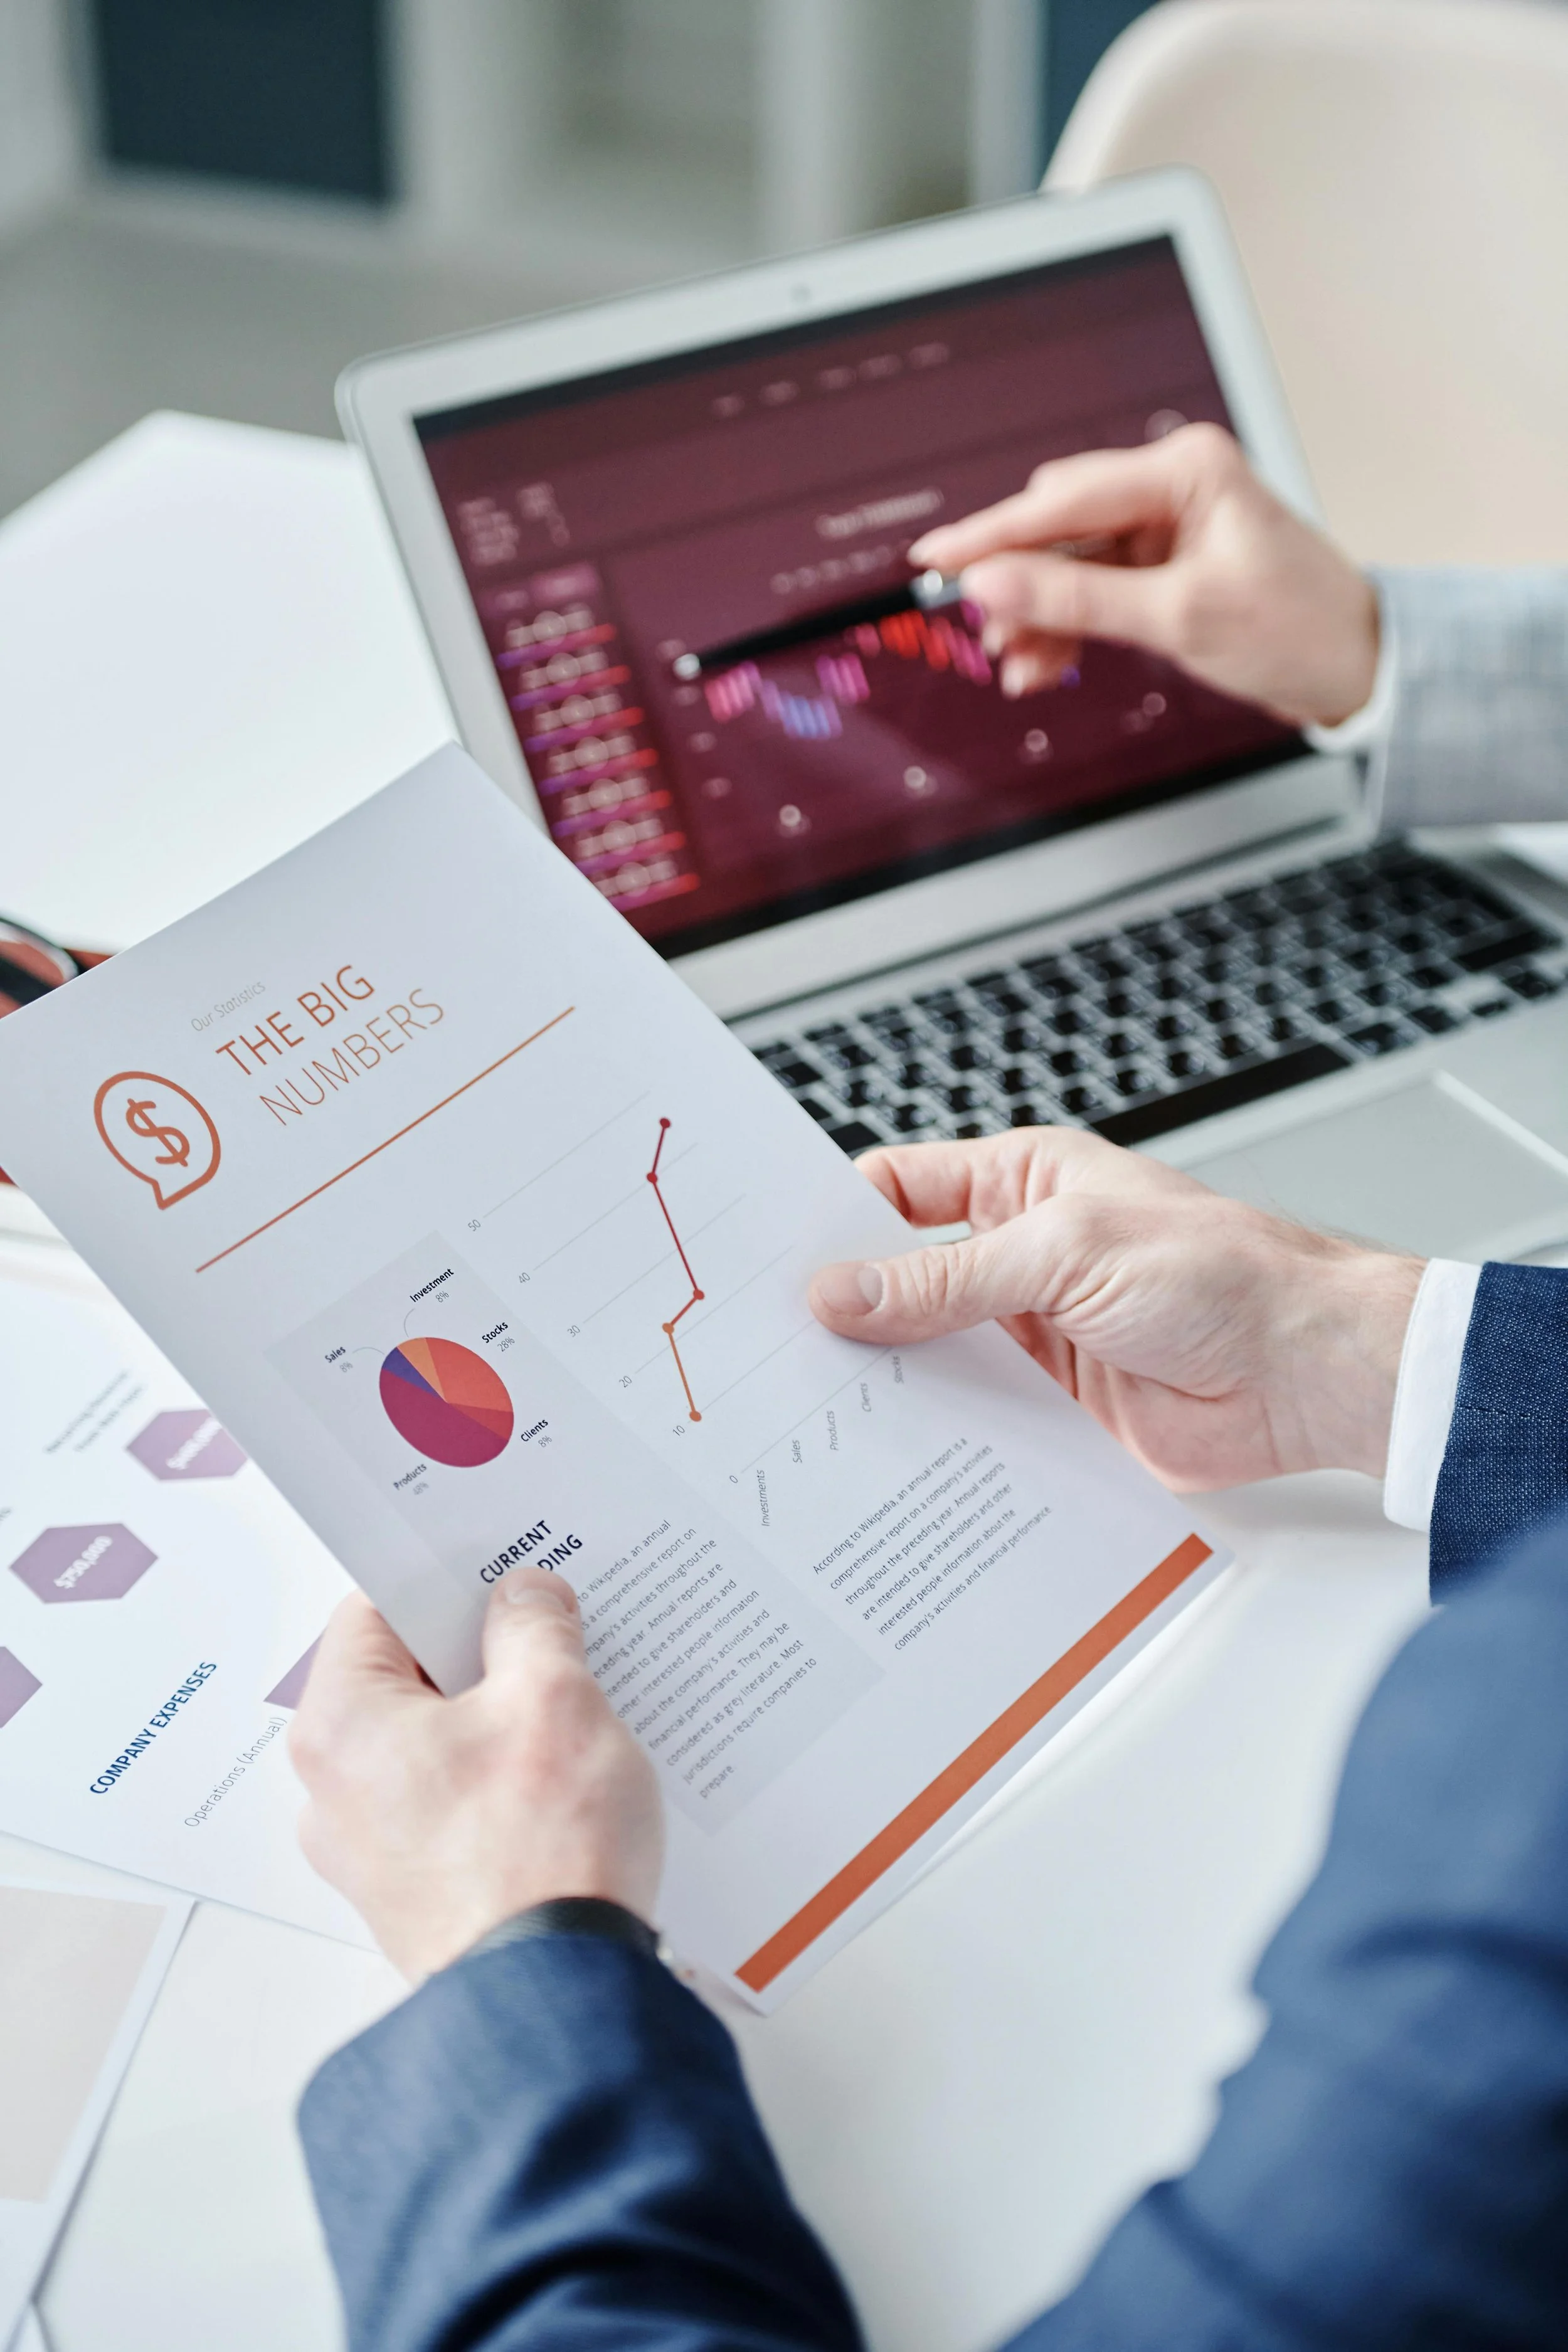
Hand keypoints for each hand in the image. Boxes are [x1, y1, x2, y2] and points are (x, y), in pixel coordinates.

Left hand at [289, 1569, 662, 1980]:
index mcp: (341, 1724)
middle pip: (407, 1678)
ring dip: (498, 1720)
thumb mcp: (555, 1700)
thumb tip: (525, 1595)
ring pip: (435, 1744)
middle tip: (553, 1634)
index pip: (376, 1610)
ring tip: (573, 1711)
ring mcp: (370, 1850)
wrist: (555, 2001)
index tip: (506, 1571)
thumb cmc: (541, 1849)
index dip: (446, 1580)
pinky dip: (498, 1782)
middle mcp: (334, 1789)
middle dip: (482, 1652)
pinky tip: (562, 1781)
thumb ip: (534, 1627)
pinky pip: (450, 1805)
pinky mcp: (413, 1893)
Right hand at [808, 1129, 1421, 1490]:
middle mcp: (1019, 1257)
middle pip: (902, 1280)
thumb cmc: (1222, 1274)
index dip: (834, 1217)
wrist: (1307, 1374)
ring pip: (930, 1356)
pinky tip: (891, 1455)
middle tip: (773, 1344)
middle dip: (848, 1310)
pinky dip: (934, 1437)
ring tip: (811, 1409)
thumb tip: (846, 1291)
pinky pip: (973, 1420)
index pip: (898, 1188)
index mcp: (1021, 1184)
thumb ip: (949, 1279)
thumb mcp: (1065, 1253)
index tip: (771, 1256)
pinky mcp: (1051, 1408)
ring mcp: (1032, 1335)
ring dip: (887, 1381)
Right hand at [909, 424, 1378, 727]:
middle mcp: (1171, 485)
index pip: (1063, 500)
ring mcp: (1165, 526)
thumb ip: (1078, 601)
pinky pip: (1091, 590)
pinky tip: (1043, 664)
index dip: (991, 534)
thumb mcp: (1179, 618)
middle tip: (980, 628)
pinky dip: (1065, 627)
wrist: (1356, 667)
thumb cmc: (1297, 628)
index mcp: (1185, 470)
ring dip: (1037, 614)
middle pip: (1058, 525)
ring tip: (1017, 665)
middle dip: (1015, 582)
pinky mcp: (1163, 565)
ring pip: (1068, 564)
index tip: (933, 559)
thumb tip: (992, 585)